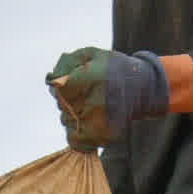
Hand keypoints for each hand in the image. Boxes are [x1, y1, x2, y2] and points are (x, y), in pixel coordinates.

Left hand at [45, 47, 169, 149]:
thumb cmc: (112, 69)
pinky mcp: (104, 137)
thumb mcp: (91, 54)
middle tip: (88, 92)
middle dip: (68, 98)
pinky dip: (77, 130)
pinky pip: (74, 138)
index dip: (61, 85)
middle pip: (62, 105)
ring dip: (73, 114)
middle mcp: (97, 102)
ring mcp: (101, 123)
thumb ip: (67, 63)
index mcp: (94, 79)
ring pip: (66, 121)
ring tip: (93, 104)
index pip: (58, 88)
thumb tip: (49, 80)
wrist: (143, 88)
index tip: (72, 82)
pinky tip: (90, 119)